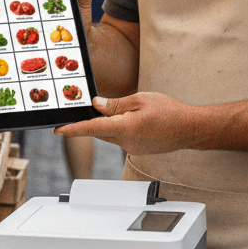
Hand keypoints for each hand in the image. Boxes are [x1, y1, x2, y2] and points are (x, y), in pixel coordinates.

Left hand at [56, 92, 197, 154]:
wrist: (189, 129)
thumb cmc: (169, 111)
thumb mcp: (140, 99)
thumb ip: (116, 103)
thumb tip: (96, 104)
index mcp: (125, 128)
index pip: (92, 128)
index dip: (73, 129)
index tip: (58, 130)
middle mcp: (126, 142)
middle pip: (99, 131)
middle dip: (89, 122)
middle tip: (80, 110)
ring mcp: (131, 148)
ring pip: (109, 135)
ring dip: (106, 124)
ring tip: (112, 110)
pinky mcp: (137, 149)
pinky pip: (119, 138)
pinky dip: (116, 128)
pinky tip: (126, 118)